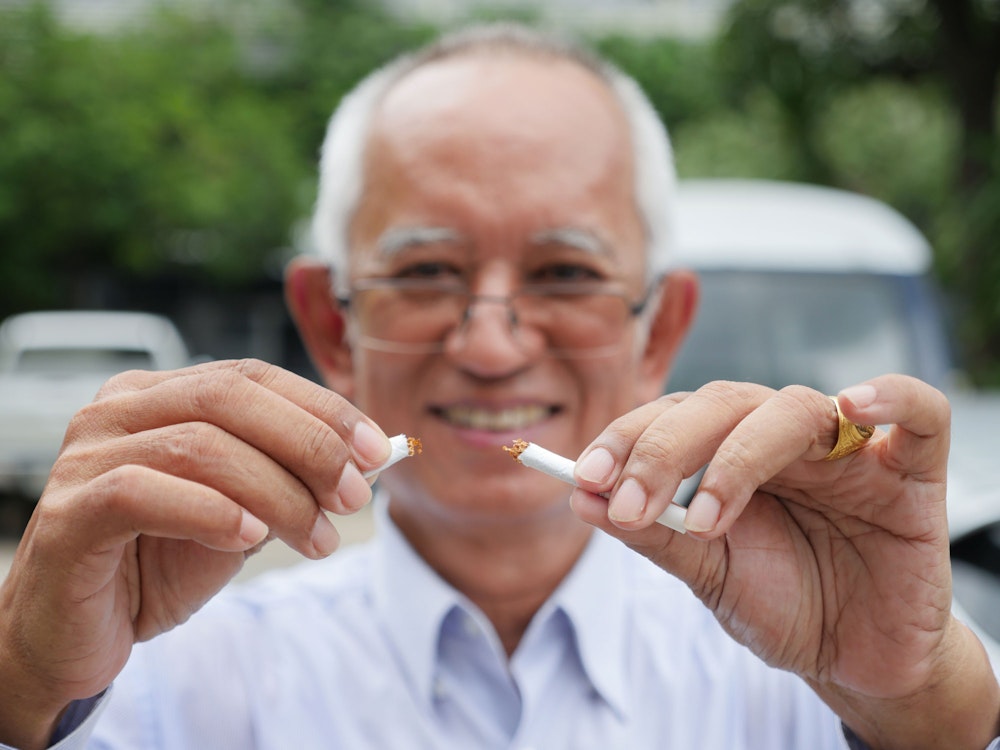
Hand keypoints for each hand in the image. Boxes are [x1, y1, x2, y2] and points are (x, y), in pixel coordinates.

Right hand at [0, 359, 390, 749]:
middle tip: (356, 496)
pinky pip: (142, 493)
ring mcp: (85, 457)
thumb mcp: (243, 514)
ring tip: (317, 538)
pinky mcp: (67, 513)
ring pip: (198, 445)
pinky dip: (210, 512)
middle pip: (229, 398)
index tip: (378, 451)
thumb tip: (368, 460)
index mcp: (160, 395)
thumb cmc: (161, 564)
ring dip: (277, 492)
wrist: (82, 636)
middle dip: (308, 444)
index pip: (252, 377)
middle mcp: (118, 411)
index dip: (322, 408)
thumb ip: (288, 479)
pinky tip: (249, 540)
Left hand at [570, 375, 999, 749]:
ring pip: (794, 408)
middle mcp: (783, 437)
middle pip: (723, 403)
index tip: (585, 478)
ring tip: (705, 522)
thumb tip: (579, 499)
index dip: (627, 438)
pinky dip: (890, 397)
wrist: (856, 659)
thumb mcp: (708, 574)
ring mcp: (849, 449)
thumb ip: (654, 535)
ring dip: (739, 456)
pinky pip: (918, 412)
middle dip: (666, 449)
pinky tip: (852, 405)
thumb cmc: (783, 603)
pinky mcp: (914, 473)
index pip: (674, 415)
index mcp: (731, 449)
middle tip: (631, 504)